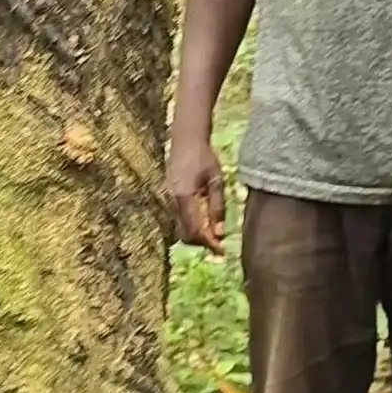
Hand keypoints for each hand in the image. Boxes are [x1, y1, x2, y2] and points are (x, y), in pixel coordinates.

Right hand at [168, 130, 225, 250]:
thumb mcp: (216, 181)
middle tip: (220, 244)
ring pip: (181, 229)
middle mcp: (173, 202)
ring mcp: (169, 201)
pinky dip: (192, 226)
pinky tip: (205, 222)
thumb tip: (219, 233)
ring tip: (214, 233)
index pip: (196, 230)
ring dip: (197, 236)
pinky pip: (180, 220)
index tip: (222, 251)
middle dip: (202, 243)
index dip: (209, 243)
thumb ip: (217, 207)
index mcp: (185, 197)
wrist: (186, 141)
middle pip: (186, 235)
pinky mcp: (170, 199)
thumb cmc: (204, 157)